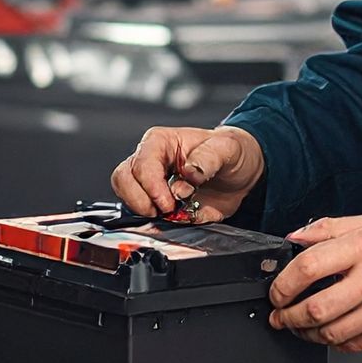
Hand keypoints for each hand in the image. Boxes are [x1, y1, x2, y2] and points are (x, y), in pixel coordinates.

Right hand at [111, 125, 264, 223]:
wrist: (239, 173)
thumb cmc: (230, 153)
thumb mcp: (227, 149)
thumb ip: (209, 157)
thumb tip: (188, 172)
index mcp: (161, 141)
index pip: (142, 165)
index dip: (153, 188)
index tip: (170, 202)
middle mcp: (150, 160)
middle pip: (123, 179)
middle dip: (141, 200)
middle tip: (166, 211)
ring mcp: (149, 182)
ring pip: (125, 195)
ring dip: (144, 210)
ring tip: (170, 212)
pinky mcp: (154, 201)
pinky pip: (139, 212)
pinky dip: (153, 220)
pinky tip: (174, 216)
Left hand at [268, 215, 361, 352]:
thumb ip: (329, 228)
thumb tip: (294, 238)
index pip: (308, 267)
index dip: (283, 283)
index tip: (277, 290)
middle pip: (315, 308)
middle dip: (287, 316)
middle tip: (279, 315)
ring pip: (331, 333)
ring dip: (306, 333)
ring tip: (298, 326)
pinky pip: (353, 345)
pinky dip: (334, 342)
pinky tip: (328, 333)